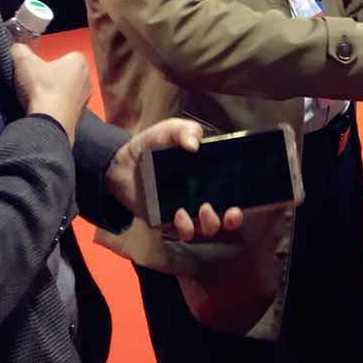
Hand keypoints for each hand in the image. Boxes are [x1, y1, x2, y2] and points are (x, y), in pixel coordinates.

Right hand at [11, 44, 91, 143]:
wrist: (51, 122)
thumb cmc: (42, 88)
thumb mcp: (24, 62)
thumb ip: (19, 50)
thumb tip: (16, 47)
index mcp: (79, 61)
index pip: (64, 55)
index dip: (49, 60)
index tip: (37, 68)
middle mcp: (87, 78)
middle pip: (65, 73)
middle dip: (51, 76)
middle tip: (36, 82)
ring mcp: (85, 98)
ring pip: (66, 90)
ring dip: (53, 92)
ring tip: (38, 97)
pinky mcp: (80, 114)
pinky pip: (65, 105)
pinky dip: (56, 106)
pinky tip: (44, 109)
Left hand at [104, 118, 244, 241]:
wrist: (119, 162)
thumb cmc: (151, 145)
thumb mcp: (169, 130)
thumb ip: (184, 130)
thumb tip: (194, 145)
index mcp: (207, 178)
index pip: (231, 194)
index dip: (242, 201)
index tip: (243, 202)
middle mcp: (199, 198)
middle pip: (224, 219)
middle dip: (231, 220)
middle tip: (229, 211)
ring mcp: (183, 211)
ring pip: (205, 229)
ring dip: (210, 224)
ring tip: (203, 209)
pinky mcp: (165, 221)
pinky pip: (180, 232)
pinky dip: (184, 226)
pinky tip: (179, 213)